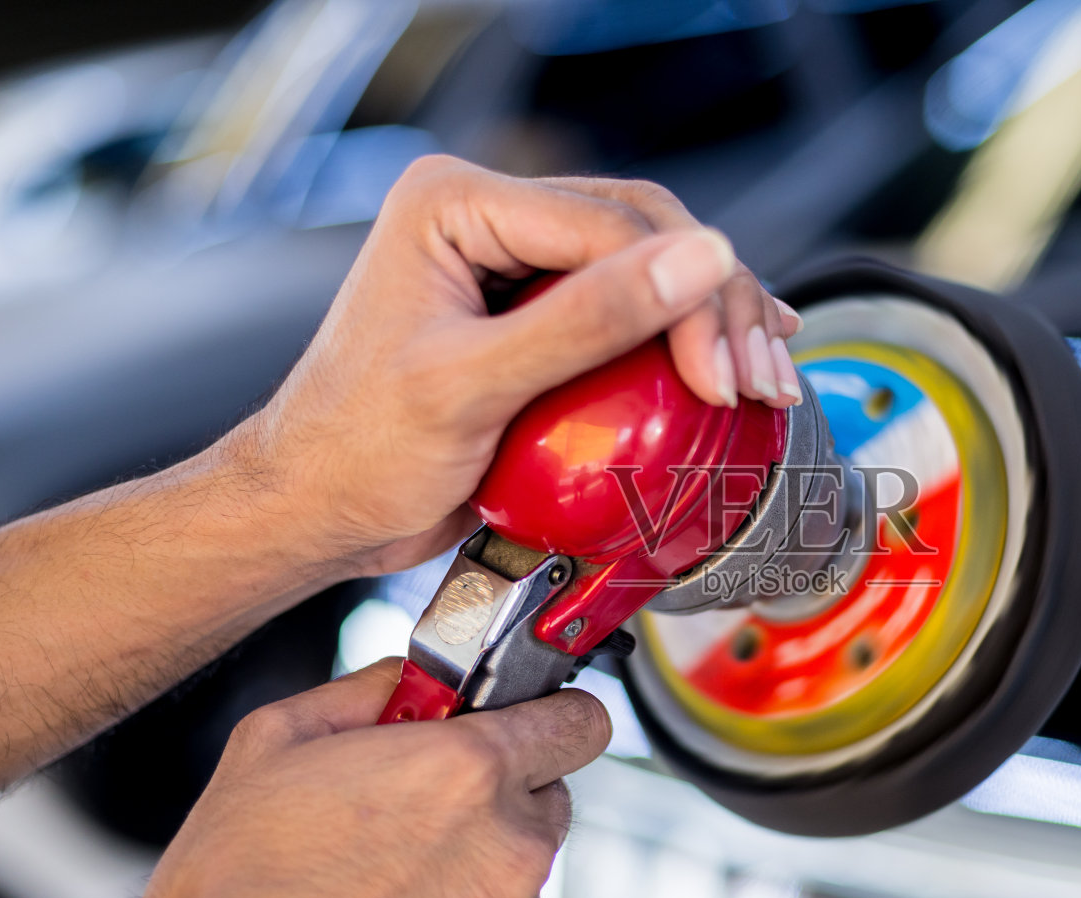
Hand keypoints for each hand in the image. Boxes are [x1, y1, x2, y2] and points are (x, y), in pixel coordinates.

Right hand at [0, 661, 610, 897]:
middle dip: (494, 796)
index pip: (580, 721)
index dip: (552, 715)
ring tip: (384, 891)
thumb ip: (372, 688)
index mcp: (469, 775)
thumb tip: (412, 679)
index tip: (530, 723)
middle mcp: (510, 855)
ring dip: (475, 873)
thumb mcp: (277, 739)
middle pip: (546, 799)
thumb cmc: (228, 895)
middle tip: (416, 811)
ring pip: (521, 878)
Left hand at [232, 156, 802, 575]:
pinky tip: (731, 362)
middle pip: (643, 233)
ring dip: (714, 321)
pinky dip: (684, 342)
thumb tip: (698, 262)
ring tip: (764, 378)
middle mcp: (489, 219)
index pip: (609, 224)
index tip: (724, 374)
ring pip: (649, 268)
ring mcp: (517, 269)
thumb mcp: (472, 386)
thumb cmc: (357, 451)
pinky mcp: (537, 320)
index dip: (685, 294)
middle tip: (758, 378)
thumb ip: (586, 322)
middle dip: (714, 304)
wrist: (315, 511)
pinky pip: (629, 312)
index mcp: (455, 203)